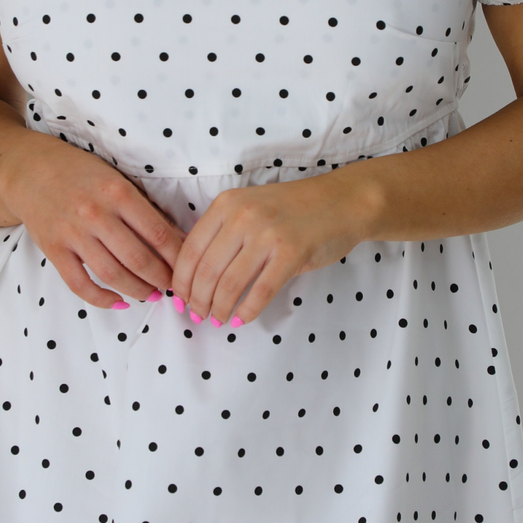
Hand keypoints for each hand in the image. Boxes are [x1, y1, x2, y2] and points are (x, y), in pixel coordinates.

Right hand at [0, 134, 186, 309]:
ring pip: (112, 274)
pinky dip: (101, 298)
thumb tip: (178, 241)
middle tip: (172, 287)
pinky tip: (118, 301)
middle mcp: (96, 214)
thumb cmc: (81, 175)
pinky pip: (80, 284)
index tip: (188, 269)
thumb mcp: (117, 180)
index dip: (178, 258)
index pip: (159, 234)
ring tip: (150, 294)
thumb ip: (144, 209)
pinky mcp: (54, 250)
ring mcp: (73, 234)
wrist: (30, 170)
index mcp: (118, 192)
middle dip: (161, 279)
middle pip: (139, 259)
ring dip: (137, 290)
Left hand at [169, 169, 377, 326]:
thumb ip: (224, 232)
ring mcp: (267, 235)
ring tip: (219, 320)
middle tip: (198, 315)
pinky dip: (247, 312)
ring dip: (219, 309)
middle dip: (198, 300)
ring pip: (229, 285)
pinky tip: (241, 320)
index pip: (191, 250)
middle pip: (206, 271)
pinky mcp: (291, 254)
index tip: (181, 300)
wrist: (341, 202)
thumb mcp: (250, 207)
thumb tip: (195, 276)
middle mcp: (243, 217)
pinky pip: (261, 292)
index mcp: (227, 204)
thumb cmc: (293, 209)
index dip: (181, 281)